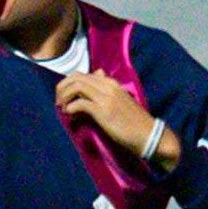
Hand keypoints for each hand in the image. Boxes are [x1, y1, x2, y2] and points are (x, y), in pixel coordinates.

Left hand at [55, 70, 176, 170]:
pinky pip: (79, 103)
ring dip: (64, 96)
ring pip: (76, 86)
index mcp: (111, 83)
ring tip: (63, 107)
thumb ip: (107, 87)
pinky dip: (70, 108)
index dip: (69, 84)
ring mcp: (105, 97)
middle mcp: (108, 86)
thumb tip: (98, 74)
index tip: (65, 97)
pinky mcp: (103, 111)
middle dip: (62, 88)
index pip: (83, 74)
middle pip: (76, 77)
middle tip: (59, 101)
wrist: (148, 134)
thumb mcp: (120, 99)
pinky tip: (70, 114)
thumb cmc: (134, 120)